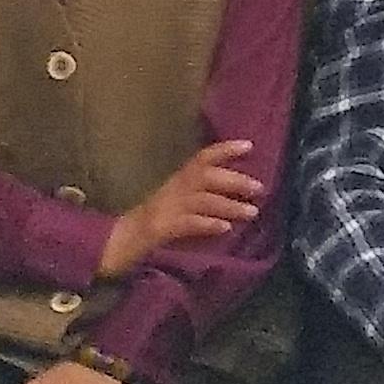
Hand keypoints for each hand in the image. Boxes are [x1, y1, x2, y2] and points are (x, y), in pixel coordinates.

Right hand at [97, 138, 265, 281]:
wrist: (123, 238)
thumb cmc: (156, 218)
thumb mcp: (179, 199)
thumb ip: (203, 193)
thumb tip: (238, 192)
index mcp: (179, 179)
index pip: (203, 157)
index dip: (225, 149)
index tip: (249, 145)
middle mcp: (174, 188)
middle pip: (206, 177)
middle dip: (234, 180)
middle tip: (260, 188)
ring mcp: (168, 207)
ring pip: (202, 201)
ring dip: (229, 205)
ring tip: (252, 212)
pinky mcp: (163, 227)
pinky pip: (188, 223)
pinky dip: (208, 224)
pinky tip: (225, 228)